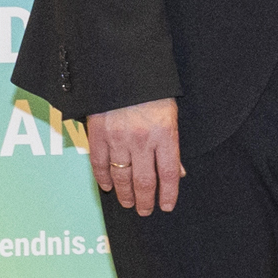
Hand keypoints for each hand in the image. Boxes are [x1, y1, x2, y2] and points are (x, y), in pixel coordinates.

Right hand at [86, 97, 182, 214]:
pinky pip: (100, 163)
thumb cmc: (151, 90)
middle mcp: (142, 140)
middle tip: (144, 211)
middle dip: (145, 200)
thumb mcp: (170, 114)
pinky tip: (107, 186)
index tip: (167, 206)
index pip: (170, 173)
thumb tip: (178, 173)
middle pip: (145, 181)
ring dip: (125, 194)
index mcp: (165, 134)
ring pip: (122, 177)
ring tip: (128, 203)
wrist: (122, 65)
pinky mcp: (98, 134)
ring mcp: (118, 139)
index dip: (169, 194)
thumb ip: (172, 145)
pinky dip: (103, 178)